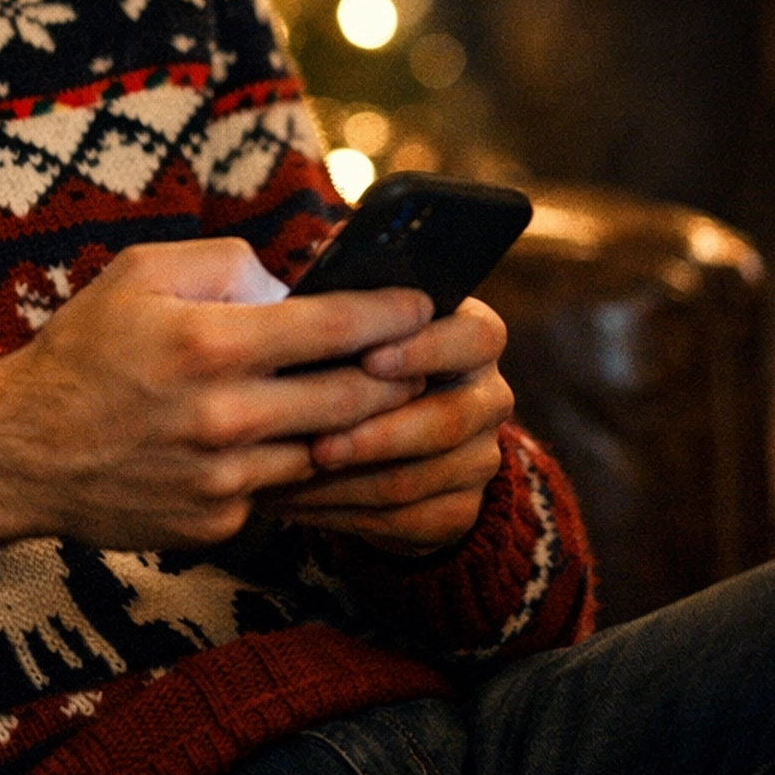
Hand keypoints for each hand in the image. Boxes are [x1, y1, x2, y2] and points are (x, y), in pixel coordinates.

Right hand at [0, 237, 436, 595]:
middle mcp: (225, 417)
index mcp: (211, 344)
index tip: (424, 301)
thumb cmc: (84, 350)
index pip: (336, 328)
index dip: (392, 312)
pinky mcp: (216, 525)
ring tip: (373, 399)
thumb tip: (293, 287)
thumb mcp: (140, 271)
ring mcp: (223, 481)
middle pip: (353, 400)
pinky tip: (291, 442)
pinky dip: (291, 464)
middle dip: (398, 375)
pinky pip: (279, 491)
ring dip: (355, 428)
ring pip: (326, 452)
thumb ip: (226, 265)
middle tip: (422, 355)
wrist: (20, 453)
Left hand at [266, 297, 511, 555]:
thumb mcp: (361, 320)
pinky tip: (293, 501)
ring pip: (415, 478)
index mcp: (474, 338)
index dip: (425, 348)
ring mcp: (479, 459)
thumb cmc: (358, 357)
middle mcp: (489, 397)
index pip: (475, 337)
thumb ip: (351, 295)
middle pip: (449, 420)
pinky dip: (339, 513)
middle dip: (377, 433)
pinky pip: (401, 520)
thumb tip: (321, 254)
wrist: (387, 440)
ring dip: (346, 481)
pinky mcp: (457, 512)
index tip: (369, 358)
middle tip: (318, 441)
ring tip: (286, 475)